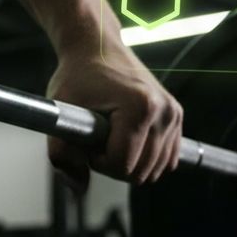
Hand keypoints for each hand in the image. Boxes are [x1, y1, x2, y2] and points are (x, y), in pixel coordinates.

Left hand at [45, 40, 182, 194]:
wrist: (95, 47)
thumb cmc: (77, 76)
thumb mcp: (60, 113)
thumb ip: (62, 155)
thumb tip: (77, 189)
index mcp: (140, 107)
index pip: (122, 166)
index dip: (97, 160)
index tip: (88, 138)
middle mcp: (164, 110)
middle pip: (140, 172)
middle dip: (113, 163)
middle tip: (98, 137)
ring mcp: (173, 114)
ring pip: (155, 171)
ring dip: (129, 161)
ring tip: (111, 134)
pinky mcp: (176, 116)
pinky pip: (166, 160)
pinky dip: (145, 158)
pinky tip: (127, 137)